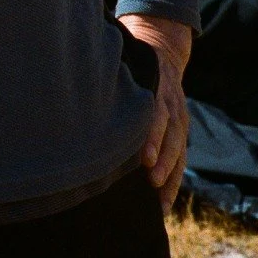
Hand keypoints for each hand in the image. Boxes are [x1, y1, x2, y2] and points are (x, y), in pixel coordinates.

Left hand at [117, 14, 191, 213]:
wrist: (163, 52)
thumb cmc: (132, 65)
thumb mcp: (124, 65)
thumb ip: (108, 81)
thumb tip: (75, 98)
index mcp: (155, 88)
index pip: (157, 113)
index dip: (153, 135)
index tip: (145, 157)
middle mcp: (170, 104)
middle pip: (170, 134)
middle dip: (163, 158)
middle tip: (152, 179)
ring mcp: (179, 118)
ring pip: (178, 148)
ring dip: (169, 174)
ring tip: (157, 197)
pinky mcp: (181, 131)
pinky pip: (181, 160)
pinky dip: (173, 183)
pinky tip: (162, 204)